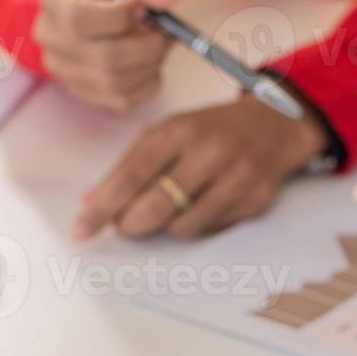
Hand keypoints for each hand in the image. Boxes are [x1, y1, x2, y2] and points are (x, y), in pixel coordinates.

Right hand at [35, 0, 177, 111]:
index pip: (81, 18)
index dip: (121, 17)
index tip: (144, 7)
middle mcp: (50, 35)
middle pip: (104, 57)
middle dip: (148, 46)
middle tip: (167, 31)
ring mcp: (62, 67)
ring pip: (115, 82)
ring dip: (151, 64)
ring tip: (160, 41)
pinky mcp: (81, 90)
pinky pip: (122, 99)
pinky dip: (148, 81)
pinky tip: (149, 59)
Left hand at [72, 95, 326, 238]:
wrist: (274, 126)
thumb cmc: (210, 131)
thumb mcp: (168, 133)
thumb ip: (129, 165)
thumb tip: (92, 203)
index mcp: (180, 130)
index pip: (133, 174)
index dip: (104, 205)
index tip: (82, 229)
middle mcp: (210, 152)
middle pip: (157, 205)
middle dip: (132, 224)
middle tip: (124, 227)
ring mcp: (237, 178)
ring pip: (184, 226)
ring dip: (165, 227)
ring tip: (166, 212)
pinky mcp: (255, 201)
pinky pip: (211, 229)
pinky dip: (195, 225)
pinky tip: (198, 207)